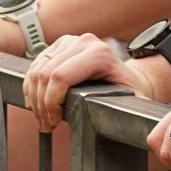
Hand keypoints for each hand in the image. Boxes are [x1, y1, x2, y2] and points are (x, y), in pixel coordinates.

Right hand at [22, 32, 153, 131]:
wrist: (126, 77)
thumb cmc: (130, 93)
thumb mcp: (135, 102)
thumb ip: (135, 111)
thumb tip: (139, 129)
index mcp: (99, 53)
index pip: (60, 77)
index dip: (51, 103)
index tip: (54, 122)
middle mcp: (83, 41)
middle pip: (45, 75)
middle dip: (41, 105)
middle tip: (46, 125)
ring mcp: (69, 40)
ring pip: (36, 71)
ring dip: (34, 99)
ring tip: (43, 119)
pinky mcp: (59, 44)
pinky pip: (35, 66)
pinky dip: (31, 88)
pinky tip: (38, 105)